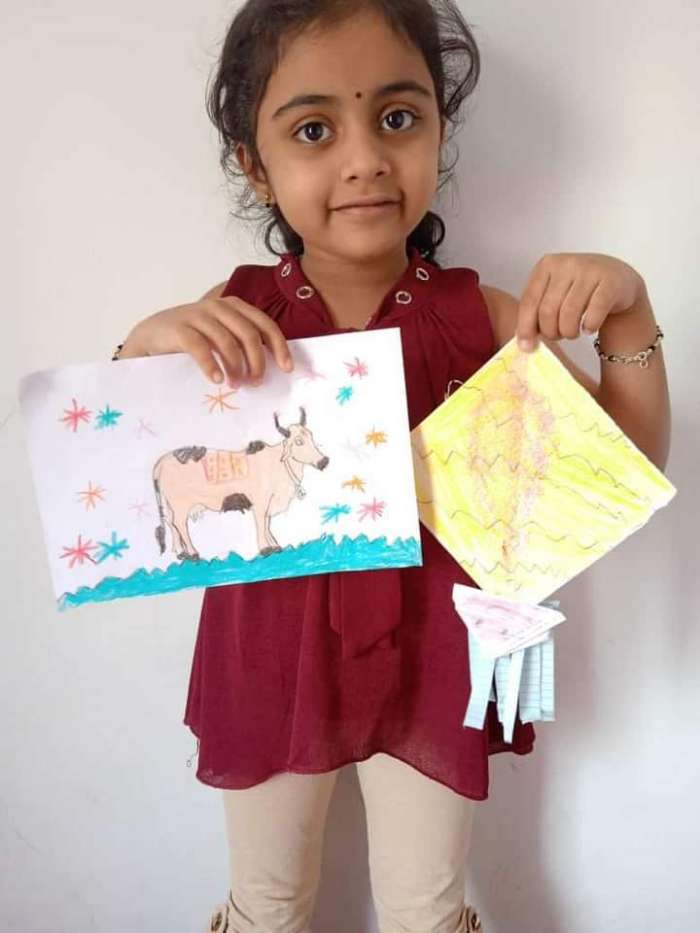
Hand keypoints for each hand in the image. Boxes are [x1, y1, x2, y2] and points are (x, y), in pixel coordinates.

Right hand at [119, 295, 292, 385]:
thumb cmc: (192, 338)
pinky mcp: (179, 328)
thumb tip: (271, 366)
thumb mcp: (221, 336)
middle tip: (255, 383)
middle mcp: (218, 307)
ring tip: (235, 385)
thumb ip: (242, 342)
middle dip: (257, 361)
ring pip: (227, 341)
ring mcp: (197, 315)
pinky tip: (216, 379)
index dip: (279, 346)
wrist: (152, 335)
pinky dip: (211, 365)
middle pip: (249, 334)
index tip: (286, 368)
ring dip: (235, 367)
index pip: (265, 324)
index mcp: (234, 307)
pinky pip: (200, 347)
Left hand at [516, 253, 644, 351]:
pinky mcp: (610, 282)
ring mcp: (589, 270)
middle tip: (559, 336)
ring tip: (573, 333)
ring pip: (569, 314)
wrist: (618, 279)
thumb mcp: (553, 294)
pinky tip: (589, 328)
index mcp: (546, 265)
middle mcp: (566, 263)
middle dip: (551, 332)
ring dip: (569, 332)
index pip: (529, 301)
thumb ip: (535, 313)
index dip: (526, 327)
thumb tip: (524, 344)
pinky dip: (589, 327)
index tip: (527, 346)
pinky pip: (593, 314)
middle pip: (548, 311)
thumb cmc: (579, 290)